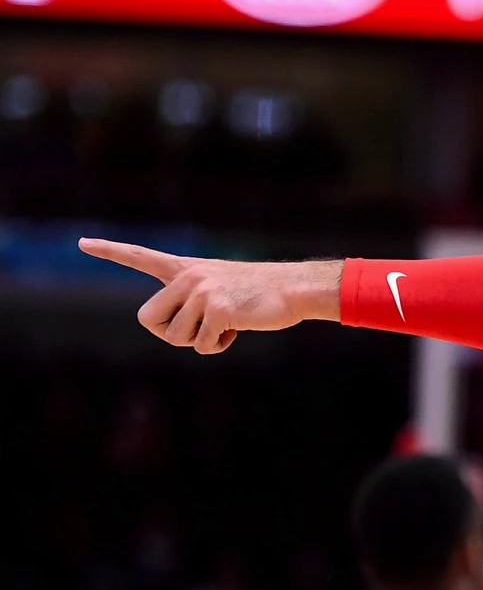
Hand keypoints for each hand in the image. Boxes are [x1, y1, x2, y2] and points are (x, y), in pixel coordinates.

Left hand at [78, 238, 340, 353]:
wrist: (293, 288)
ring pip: (177, 337)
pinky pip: (202, 345)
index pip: (141, 257)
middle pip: (148, 319)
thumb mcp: (220, 287)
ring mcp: (202, 292)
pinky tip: (237, 329)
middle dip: (170, 333)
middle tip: (198, 329)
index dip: (111, 252)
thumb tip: (176, 329)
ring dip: (201, 341)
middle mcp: (188, 277)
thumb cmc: (260, 293)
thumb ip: (192, 301)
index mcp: (187, 269)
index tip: (82, 243)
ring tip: (226, 325)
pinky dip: (218, 346)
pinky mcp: (217, 309)